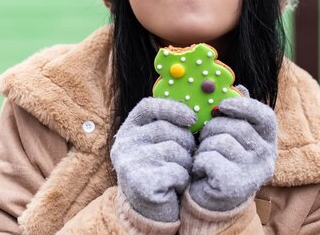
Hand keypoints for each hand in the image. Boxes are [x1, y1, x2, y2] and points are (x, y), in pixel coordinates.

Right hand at [110, 97, 196, 221]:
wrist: (148, 211)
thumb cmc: (160, 171)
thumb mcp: (157, 144)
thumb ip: (168, 125)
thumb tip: (194, 112)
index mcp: (128, 130)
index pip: (148, 107)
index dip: (172, 108)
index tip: (191, 118)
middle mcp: (124, 144)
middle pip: (166, 128)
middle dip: (185, 142)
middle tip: (185, 156)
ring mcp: (130, 163)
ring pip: (175, 150)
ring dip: (185, 163)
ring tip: (177, 172)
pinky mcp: (141, 184)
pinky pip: (176, 171)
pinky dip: (182, 179)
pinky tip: (175, 186)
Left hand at [189, 91, 277, 211]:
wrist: (211, 201)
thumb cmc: (221, 161)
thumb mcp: (232, 136)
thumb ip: (237, 113)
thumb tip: (239, 87)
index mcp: (268, 141)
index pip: (265, 116)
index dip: (244, 106)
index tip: (223, 105)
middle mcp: (266, 157)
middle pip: (237, 127)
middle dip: (213, 128)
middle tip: (206, 138)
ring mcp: (253, 172)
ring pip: (220, 142)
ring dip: (205, 147)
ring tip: (206, 157)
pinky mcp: (235, 185)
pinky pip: (209, 158)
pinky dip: (199, 162)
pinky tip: (202, 171)